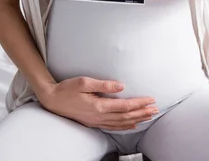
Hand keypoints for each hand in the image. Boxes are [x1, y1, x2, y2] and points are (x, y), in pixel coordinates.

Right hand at [35, 77, 158, 130]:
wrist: (52, 100)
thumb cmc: (67, 88)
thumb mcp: (85, 82)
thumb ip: (104, 85)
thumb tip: (122, 86)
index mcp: (98, 105)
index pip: (125, 106)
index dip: (139, 103)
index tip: (151, 99)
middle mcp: (99, 116)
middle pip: (126, 117)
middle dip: (142, 113)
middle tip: (156, 109)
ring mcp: (96, 121)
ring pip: (121, 123)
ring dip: (136, 119)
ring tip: (149, 116)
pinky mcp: (93, 122)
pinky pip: (113, 126)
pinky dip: (125, 126)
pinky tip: (132, 124)